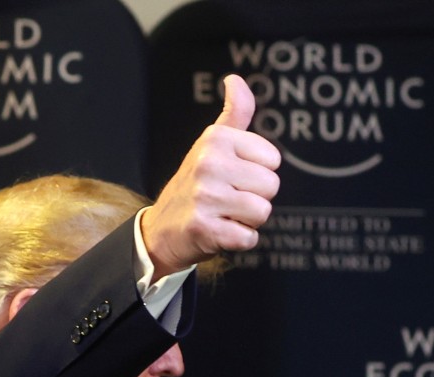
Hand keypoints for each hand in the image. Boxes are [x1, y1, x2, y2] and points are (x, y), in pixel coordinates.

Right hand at [141, 74, 280, 278]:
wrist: (161, 230)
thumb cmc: (193, 185)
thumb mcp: (211, 145)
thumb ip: (234, 113)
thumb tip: (235, 79)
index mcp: (215, 139)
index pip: (273, 160)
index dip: (257, 173)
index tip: (232, 177)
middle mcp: (208, 164)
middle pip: (271, 186)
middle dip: (254, 198)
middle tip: (227, 199)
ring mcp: (204, 197)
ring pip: (262, 211)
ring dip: (247, 220)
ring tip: (223, 214)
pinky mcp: (204, 228)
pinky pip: (248, 237)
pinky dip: (238, 239)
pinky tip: (218, 231)